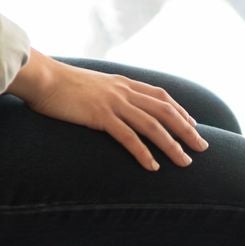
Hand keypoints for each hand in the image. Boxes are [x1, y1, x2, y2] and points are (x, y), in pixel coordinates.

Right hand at [8, 54, 209, 170]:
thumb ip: (106, 93)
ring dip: (172, 145)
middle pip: (165, 111)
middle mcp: (124, 91)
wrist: (41, 77)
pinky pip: (128, 138)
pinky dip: (143, 153)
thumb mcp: (91, 84)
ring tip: (185, 162)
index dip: (180, 111)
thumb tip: (110, 105)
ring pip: (152, 126)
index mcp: (123, 83)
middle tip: (202, 147)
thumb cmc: (60, 84)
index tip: (192, 124)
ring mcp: (113, 103)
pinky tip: (153, 167)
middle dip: (187, 130)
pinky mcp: (100, 116)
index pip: (160, 96)